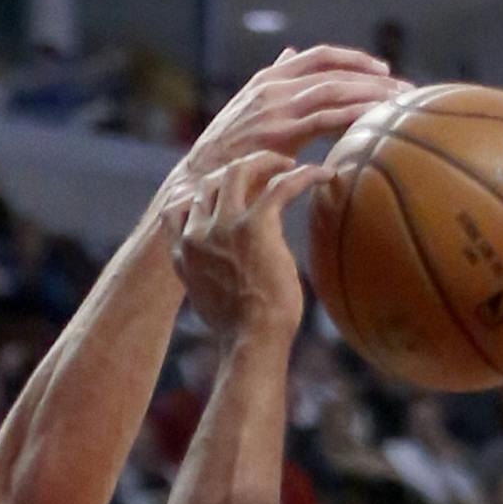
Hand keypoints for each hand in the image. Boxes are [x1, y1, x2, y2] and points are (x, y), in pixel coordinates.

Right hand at [163, 153, 327, 343]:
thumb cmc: (240, 334)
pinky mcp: (255, 224)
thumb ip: (207, 279)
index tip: (224, 192)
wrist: (251, 342)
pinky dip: (304, 174)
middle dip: (238, 170)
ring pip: (239, 171)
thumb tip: (223, 279)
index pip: (179, 207)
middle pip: (211, 181)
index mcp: (184, 253)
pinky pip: (280, 185)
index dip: (202, 194)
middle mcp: (198, 234)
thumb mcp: (210, 303)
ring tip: (290, 164)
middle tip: (265, 171)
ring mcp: (224, 226)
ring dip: (266, 161)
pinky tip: (324, 174)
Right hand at [177, 45, 407, 187]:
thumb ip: (272, 81)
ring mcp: (276, 108)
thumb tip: (290, 53)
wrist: (197, 182)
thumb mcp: (246, 110)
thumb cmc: (224, 156)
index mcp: (267, 78)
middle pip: (334, 71)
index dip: (354, 60)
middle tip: (406, 92)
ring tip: (400, 107)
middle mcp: (273, 87)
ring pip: (335, 90)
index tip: (383, 71)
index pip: (319, 56)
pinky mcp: (280, 134)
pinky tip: (376, 123)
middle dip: (374, 79)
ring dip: (371, 95)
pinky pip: (326, 119)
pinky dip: (354, 117)